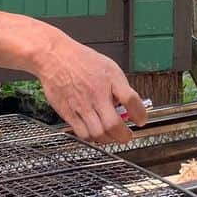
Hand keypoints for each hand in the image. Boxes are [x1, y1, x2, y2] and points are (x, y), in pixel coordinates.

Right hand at [32, 33, 147, 144]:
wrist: (55, 57)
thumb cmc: (82, 61)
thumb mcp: (108, 67)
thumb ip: (120, 86)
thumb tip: (128, 105)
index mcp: (110, 80)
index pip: (131, 100)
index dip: (140, 114)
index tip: (141, 120)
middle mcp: (96, 94)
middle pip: (113, 124)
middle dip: (124, 135)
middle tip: (126, 136)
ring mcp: (81, 105)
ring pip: (98, 134)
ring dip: (108, 139)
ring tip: (111, 136)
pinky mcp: (68, 113)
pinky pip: (82, 133)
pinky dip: (92, 137)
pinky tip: (95, 132)